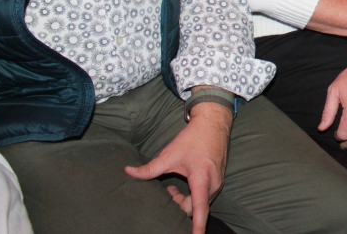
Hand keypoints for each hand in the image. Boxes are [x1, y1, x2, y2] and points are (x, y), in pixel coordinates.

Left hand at [124, 97, 232, 233]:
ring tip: (172, 187)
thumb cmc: (194, 138)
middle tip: (167, 192)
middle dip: (179, 206)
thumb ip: (149, 168)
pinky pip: (204, 196)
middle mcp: (213, 185)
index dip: (198, 227)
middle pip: (195, 208)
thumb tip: (128, 172)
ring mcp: (218, 182)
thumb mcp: (170, 154)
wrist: (214, 123)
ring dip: (185, 200)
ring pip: (199, 203)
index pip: (200, 210)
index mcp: (202, 180)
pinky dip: (192, 195)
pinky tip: (184, 182)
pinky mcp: (218, 180)